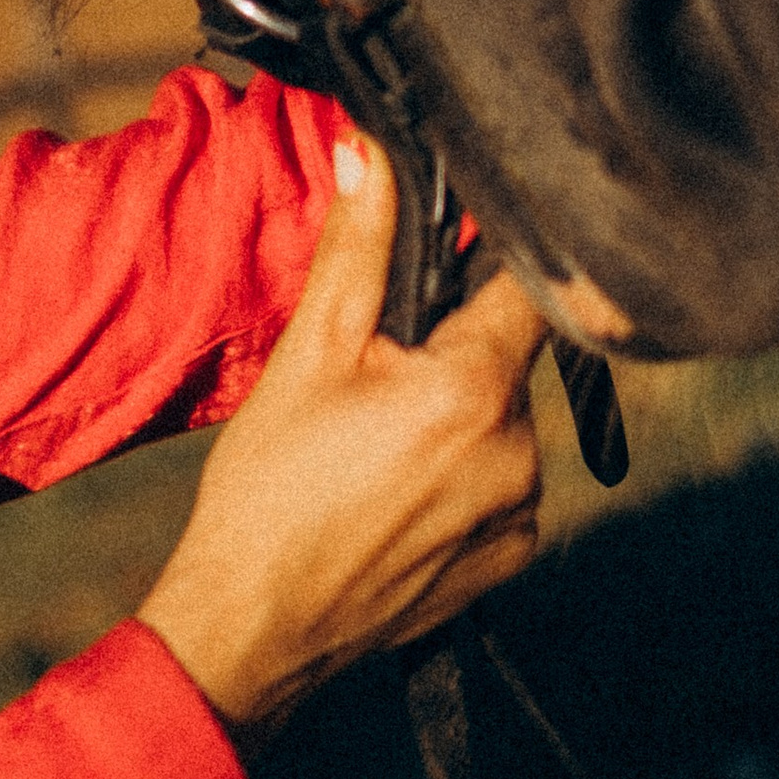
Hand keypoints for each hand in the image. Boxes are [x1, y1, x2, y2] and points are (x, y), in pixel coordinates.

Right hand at [137, 135, 545, 745]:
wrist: (253, 625)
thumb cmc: (268, 489)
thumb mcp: (306, 355)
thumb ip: (356, 248)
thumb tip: (372, 152)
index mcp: (472, 389)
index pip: (525, 288)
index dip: (490, 263)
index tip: (451, 261)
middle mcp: (520, 453)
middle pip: (507, 360)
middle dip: (452, 353)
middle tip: (374, 379)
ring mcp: (523, 514)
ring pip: (504, 424)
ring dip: (458, 418)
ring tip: (375, 448)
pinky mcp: (512, 559)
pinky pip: (503, 488)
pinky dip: (462, 478)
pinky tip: (395, 494)